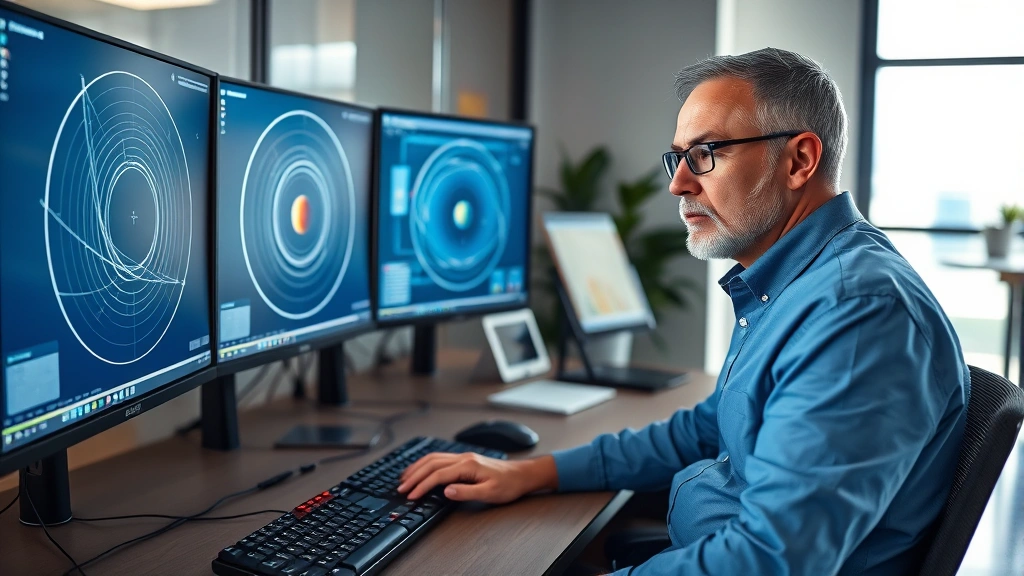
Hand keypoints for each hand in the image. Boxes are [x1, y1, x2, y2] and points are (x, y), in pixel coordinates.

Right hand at [397, 453, 557, 503]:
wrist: (522, 475)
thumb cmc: (509, 485)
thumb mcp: (489, 493)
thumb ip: (466, 492)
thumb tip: (446, 491)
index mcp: (468, 465)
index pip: (438, 475)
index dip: (422, 485)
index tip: (411, 495)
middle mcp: (463, 458)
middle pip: (431, 463)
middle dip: (414, 475)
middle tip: (401, 488)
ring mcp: (463, 457)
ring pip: (433, 458)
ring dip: (417, 467)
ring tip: (404, 478)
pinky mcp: (465, 460)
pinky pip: (440, 458)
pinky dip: (426, 464)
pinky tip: (421, 469)